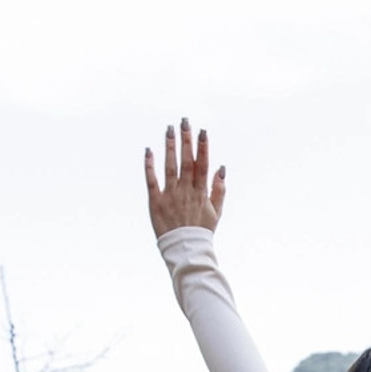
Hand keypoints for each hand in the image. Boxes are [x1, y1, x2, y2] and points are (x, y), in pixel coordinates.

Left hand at [144, 118, 225, 235]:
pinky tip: (149, 150)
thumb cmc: (201, 231)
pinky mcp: (155, 201)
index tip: (201, 131)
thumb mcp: (216, 212)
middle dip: (186, 140)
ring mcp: (170, 195)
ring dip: (169, 146)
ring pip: (170, 166)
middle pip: (186, 161)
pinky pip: (151, 180)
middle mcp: (185, 191)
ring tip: (169, 129)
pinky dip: (149, 165)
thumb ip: (219, 190)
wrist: (186, 250)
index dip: (202, 147)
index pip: (202, 165)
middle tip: (184, 121)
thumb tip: (221, 168)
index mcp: (200, 192)